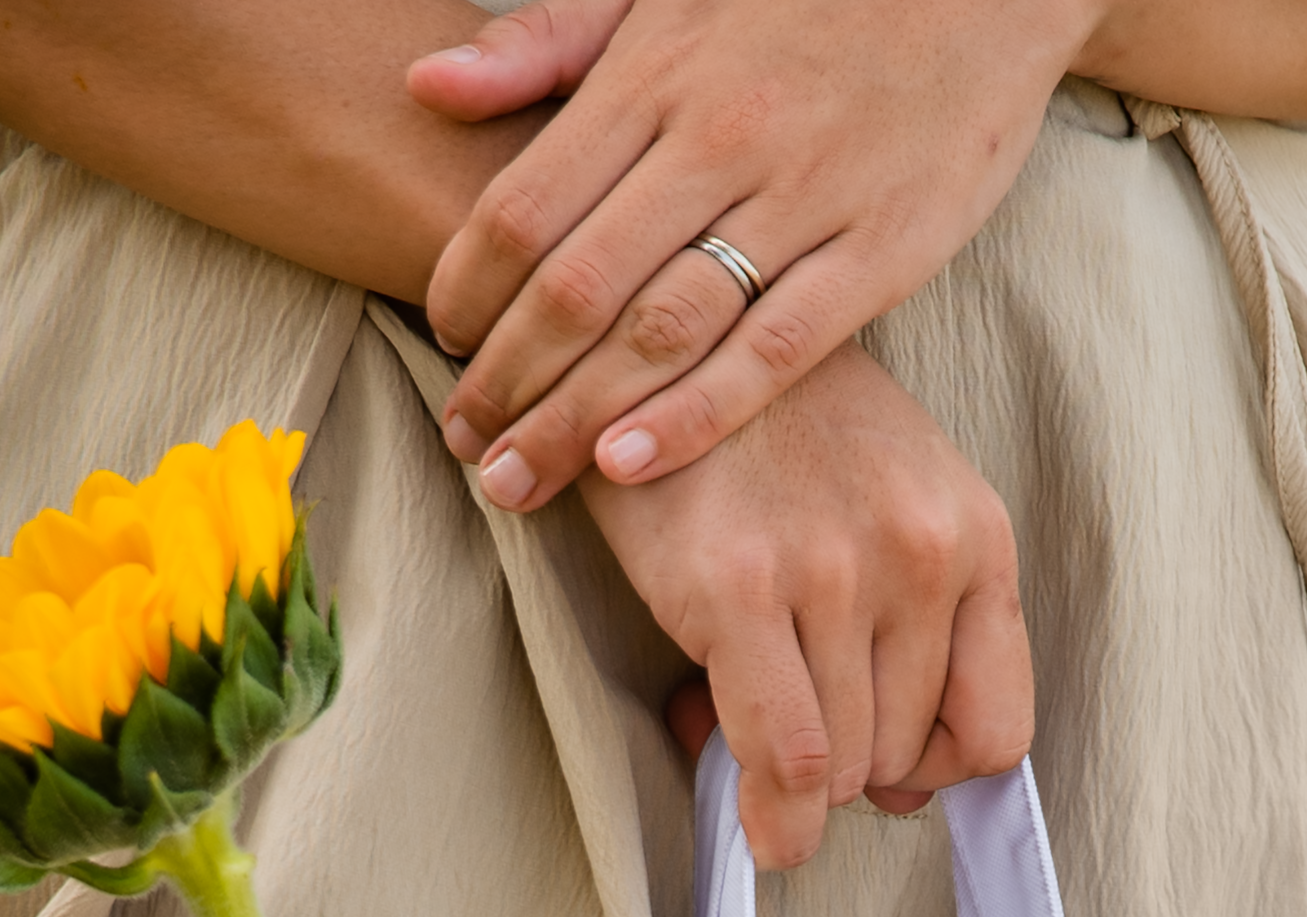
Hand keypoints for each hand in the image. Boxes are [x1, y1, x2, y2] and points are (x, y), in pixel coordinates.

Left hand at [410, 0, 1091, 514]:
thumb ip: (548, 43)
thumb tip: (426, 86)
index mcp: (656, 71)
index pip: (526, 202)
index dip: (468, 288)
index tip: (443, 343)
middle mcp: (719, 136)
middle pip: (578, 285)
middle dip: (506, 380)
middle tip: (464, 445)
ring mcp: (803, 197)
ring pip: (661, 330)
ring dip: (576, 419)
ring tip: (519, 482)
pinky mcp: (881, 251)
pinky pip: (772, 352)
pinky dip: (695, 414)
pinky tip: (629, 467)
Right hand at [576, 340, 1030, 868]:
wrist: (668, 336)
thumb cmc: (778, 437)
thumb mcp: (888, 509)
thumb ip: (917, 637)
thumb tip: (903, 799)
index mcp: (972, 534)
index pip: (999, 730)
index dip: (938, 768)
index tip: (885, 755)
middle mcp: (919, 551)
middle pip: (907, 758)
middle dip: (846, 764)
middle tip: (784, 712)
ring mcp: (833, 569)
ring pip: (845, 771)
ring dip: (793, 777)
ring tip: (742, 705)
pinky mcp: (740, 587)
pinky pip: (787, 759)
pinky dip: (774, 816)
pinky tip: (756, 818)